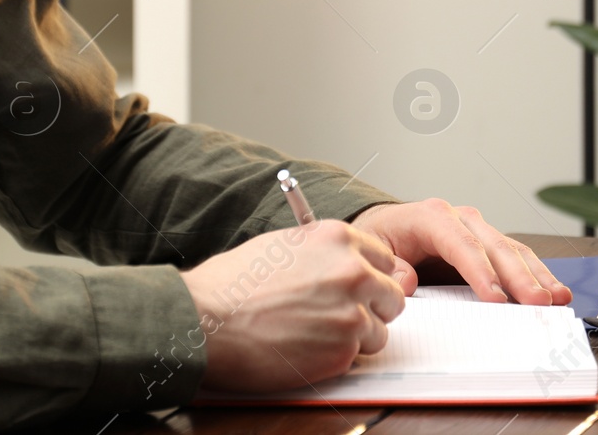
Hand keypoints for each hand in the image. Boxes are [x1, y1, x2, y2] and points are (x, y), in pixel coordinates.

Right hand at [180, 219, 406, 391]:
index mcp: (336, 238)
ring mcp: (351, 312)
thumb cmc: (232, 284)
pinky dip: (335, 358)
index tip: (359, 288)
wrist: (205, 320)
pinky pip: (357, 358)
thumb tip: (350, 266)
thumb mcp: (283, 246)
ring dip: (354, 337)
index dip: (371, 276)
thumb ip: (325, 254)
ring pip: (378, 331)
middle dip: (371, 308)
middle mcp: (353, 272)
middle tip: (337, 316)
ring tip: (312, 333)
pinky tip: (303, 348)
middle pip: (392, 295)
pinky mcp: (344, 351)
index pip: (385, 258)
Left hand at [350, 199, 573, 306]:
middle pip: (494, 247)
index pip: (460, 243)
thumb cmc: (382, 239)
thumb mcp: (372, 248)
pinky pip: (515, 258)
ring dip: (536, 275)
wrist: (386, 228)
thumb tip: (407, 281)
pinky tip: (554, 290)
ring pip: (512, 250)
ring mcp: (477, 230)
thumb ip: (389, 265)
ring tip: (557, 298)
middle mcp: (460, 219)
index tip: (496, 299)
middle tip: (538, 302)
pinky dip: (535, 274)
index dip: (480, 271)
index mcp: (431, 216)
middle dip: (518, 277)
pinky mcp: (488, 246)